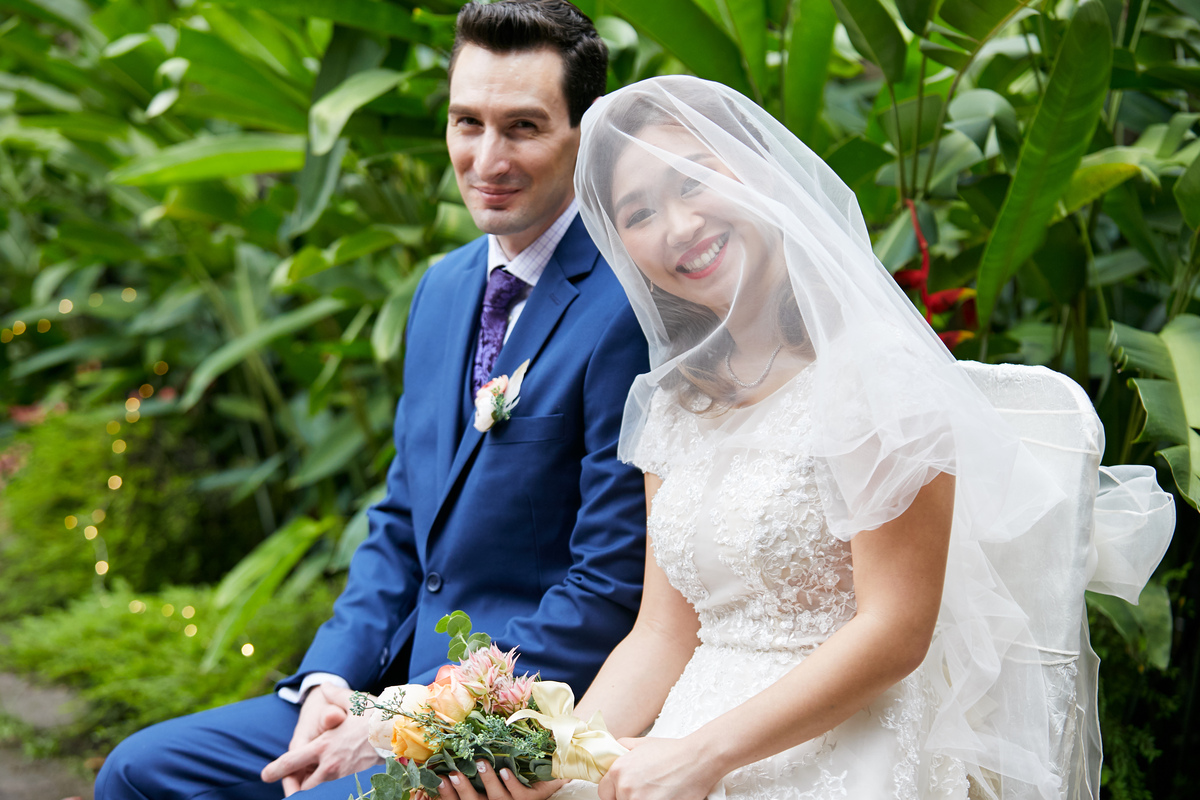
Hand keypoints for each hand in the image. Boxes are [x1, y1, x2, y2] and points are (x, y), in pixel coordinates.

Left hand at [261, 685, 382, 794]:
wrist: (402, 734)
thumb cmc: (379, 717)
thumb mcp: (356, 702)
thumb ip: (336, 695)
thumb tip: (325, 686)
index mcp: (324, 746)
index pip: (291, 762)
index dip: (275, 770)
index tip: (266, 775)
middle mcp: (329, 766)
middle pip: (302, 787)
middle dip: (295, 788)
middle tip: (293, 786)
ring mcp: (342, 778)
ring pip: (317, 792)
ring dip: (312, 790)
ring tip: (309, 787)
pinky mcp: (356, 784)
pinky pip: (336, 792)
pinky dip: (329, 790)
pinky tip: (332, 786)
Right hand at [431, 760, 564, 799]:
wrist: (546, 785)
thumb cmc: (513, 779)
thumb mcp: (492, 776)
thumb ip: (476, 769)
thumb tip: (451, 755)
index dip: (448, 794)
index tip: (439, 779)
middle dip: (463, 790)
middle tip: (454, 774)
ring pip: (498, 797)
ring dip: (489, 780)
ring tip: (482, 762)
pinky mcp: (531, 799)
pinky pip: (521, 794)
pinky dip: (512, 783)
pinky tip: (505, 771)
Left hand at [597, 737, 722, 799]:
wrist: (697, 759)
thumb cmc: (673, 753)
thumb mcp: (641, 743)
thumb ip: (620, 750)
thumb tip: (608, 758)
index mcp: (618, 771)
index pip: (604, 794)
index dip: (615, 793)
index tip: (625, 792)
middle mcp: (625, 788)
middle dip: (630, 798)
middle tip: (647, 791)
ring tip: (657, 794)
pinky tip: (663, 797)